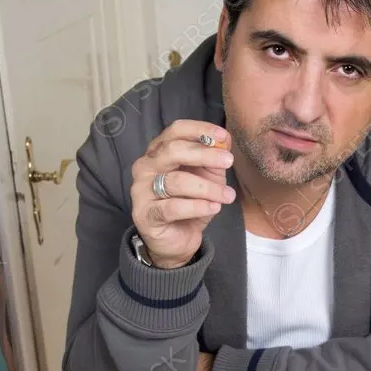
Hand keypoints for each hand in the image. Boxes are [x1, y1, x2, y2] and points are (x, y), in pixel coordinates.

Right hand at [131, 120, 235, 268]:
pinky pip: (173, 207)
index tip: (224, 137)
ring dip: (208, 188)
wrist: (176, 241)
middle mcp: (145, 167)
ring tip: (227, 196)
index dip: (200, 130)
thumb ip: (213, 160)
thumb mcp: (207, 179)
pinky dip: (198, 206)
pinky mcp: (145, 215)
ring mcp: (141, 191)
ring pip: (176, 181)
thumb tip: (225, 141)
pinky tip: (214, 207)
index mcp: (158, 152)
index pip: (176, 131)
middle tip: (229, 161)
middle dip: (205, 154)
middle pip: (173, 151)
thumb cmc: (189, 204)